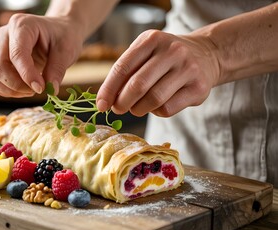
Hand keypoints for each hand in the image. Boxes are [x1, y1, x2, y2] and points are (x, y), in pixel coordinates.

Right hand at [0, 14, 83, 97]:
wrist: (57, 33)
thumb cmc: (62, 37)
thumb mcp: (67, 50)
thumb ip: (57, 69)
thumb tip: (51, 90)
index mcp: (21, 25)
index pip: (17, 53)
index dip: (27, 74)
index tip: (41, 89)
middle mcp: (4, 35)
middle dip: (18, 85)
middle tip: (38, 90)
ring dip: (11, 90)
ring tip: (33, 90)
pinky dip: (7, 91)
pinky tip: (24, 89)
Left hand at [96, 30, 219, 116]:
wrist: (206, 55)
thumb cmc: (165, 58)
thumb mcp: (146, 53)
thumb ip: (126, 72)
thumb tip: (107, 100)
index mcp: (152, 39)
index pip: (123, 67)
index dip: (109, 89)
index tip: (101, 105)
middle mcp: (172, 51)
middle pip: (138, 85)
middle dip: (122, 102)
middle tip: (118, 109)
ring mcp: (188, 69)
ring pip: (153, 99)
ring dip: (138, 109)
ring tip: (135, 108)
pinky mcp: (198, 88)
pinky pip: (168, 108)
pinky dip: (156, 112)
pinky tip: (156, 106)